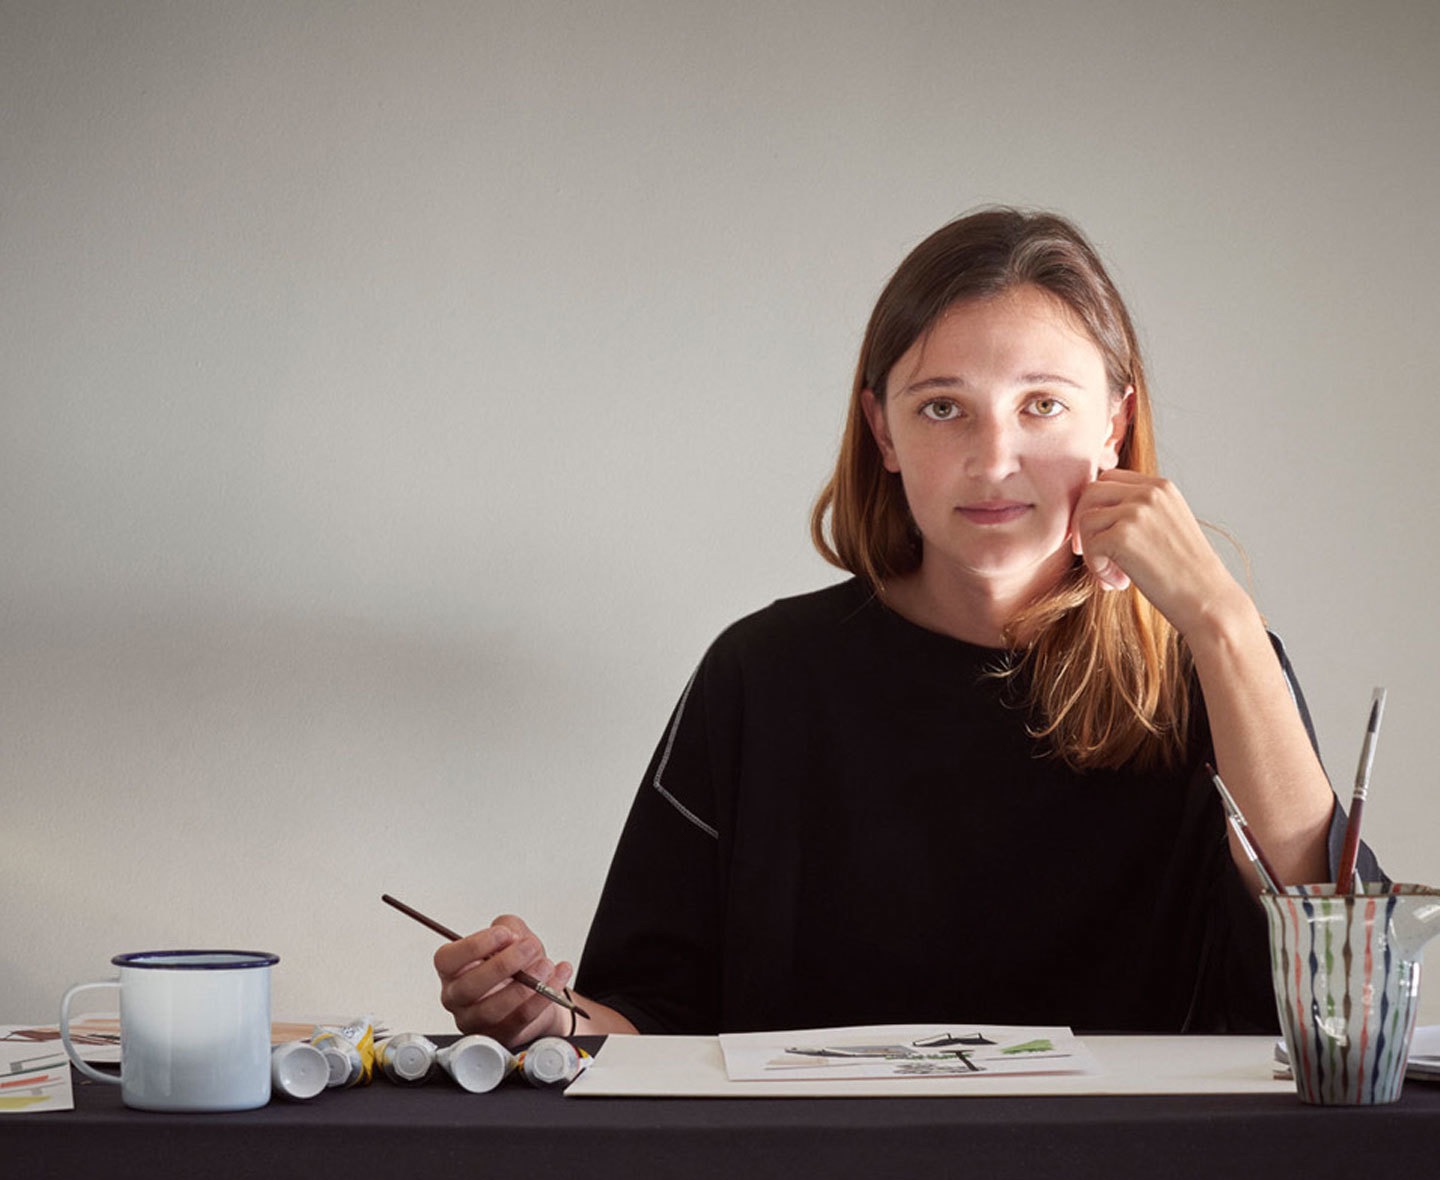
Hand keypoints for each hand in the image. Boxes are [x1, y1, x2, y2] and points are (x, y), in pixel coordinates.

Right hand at [434, 915, 573, 1047]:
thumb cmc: (517, 964)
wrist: (537, 991)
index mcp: (452, 971)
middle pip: (469, 987)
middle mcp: (457, 998)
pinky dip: (543, 997)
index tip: (503, 934)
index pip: (447, 960)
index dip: (474, 946)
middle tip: (530, 947)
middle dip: (504, 964)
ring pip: (494, 1008)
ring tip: (546, 965)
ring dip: (525, 984)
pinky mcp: (501, 1036)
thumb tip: (512, 938)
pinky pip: (520, 1019)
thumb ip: (508, 927)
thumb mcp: (512, 934)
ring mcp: (476, 1021)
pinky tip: (557, 977)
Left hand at [1070, 469, 1247, 637]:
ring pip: (1085, 520)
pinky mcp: (1122, 536)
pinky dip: (1097, 569)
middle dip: (1085, 523)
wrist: (1207, 599)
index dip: (1097, 506)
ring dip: (1091, 551)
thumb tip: (1094, 512)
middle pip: (1091, 492)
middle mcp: (1149, 492)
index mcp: (1161, 487)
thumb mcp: (1168, 525)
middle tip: (1095, 555)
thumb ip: (1139, 511)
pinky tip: (1119, 583)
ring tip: (1113, 576)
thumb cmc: (1186, 572)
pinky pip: (1090, 547)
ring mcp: (1135, 512)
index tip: (1101, 535)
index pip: (1109, 479)